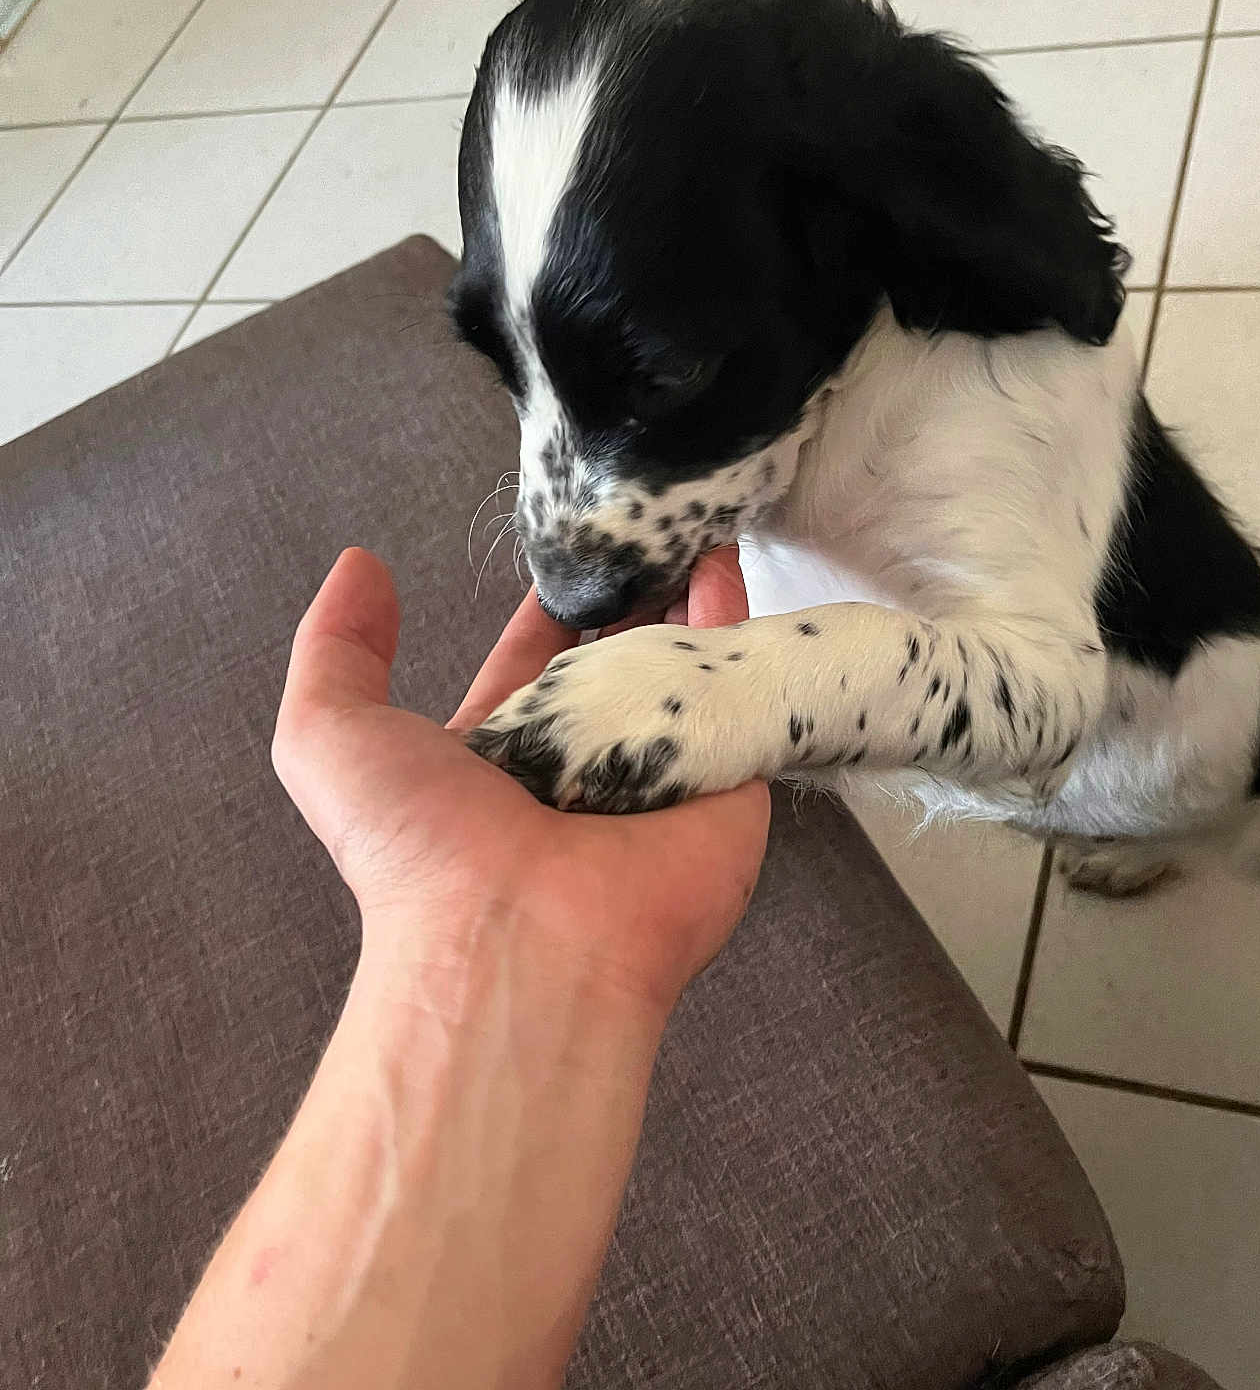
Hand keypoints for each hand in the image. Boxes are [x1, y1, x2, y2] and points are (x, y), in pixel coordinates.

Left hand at [271, 545, 770, 1014]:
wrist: (520, 937)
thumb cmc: (421, 844)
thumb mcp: (330, 737)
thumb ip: (336, 650)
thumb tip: (363, 563)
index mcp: (504, 753)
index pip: (533, 662)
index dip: (547, 609)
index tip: (569, 547)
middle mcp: (585, 758)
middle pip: (615, 657)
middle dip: (628, 593)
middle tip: (642, 519)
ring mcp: (661, 767)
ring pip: (680, 662)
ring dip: (684, 592)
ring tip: (685, 515)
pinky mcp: (728, 775)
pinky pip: (737, 684)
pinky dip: (735, 620)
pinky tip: (722, 551)